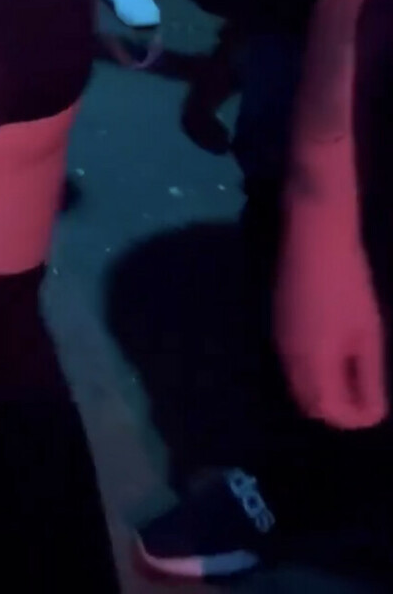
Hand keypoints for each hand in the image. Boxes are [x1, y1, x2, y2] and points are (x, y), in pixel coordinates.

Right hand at [275, 197, 387, 429]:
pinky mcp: (276, 324)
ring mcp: (279, 340)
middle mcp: (289, 358)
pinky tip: (333, 351)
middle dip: (339, 409)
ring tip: (353, 372)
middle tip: (366, 393)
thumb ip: (369, 377)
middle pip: (311, 406)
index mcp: (314, 362)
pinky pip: (292, 366)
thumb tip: (373, 412)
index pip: (332, 412)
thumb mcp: (368, 332)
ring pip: (299, 386)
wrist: (313, 235)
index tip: (377, 406)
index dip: (357, 418)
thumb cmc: (348, 282)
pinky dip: (312, 374)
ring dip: (324, 391)